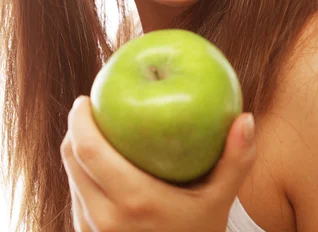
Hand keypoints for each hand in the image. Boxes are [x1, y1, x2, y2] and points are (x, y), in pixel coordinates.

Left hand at [60, 95, 255, 231]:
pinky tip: (96, 162)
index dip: (79, 120)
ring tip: (92, 129)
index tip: (86, 98)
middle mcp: (105, 219)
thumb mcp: (221, 200)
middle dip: (74, 128)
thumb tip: (246, 118)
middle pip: (72, 159)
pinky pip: (76, 198)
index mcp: (134, 201)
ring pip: (71, 178)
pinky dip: (80, 175)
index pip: (89, 151)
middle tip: (88, 106)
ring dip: (75, 150)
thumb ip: (236, 160)